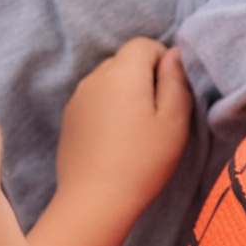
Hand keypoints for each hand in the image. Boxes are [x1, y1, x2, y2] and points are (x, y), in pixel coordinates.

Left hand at [52, 37, 190, 237]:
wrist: (95, 201)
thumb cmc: (143, 161)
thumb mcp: (174, 120)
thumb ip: (177, 80)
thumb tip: (175, 54)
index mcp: (123, 72)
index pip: (144, 44)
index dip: (163, 62)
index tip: (171, 94)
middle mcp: (95, 77)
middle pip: (124, 61)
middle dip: (143, 77)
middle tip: (157, 115)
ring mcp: (77, 98)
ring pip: (108, 81)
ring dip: (125, 94)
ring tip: (136, 131)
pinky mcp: (69, 119)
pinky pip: (94, 101)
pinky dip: (108, 110)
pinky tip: (116, 140)